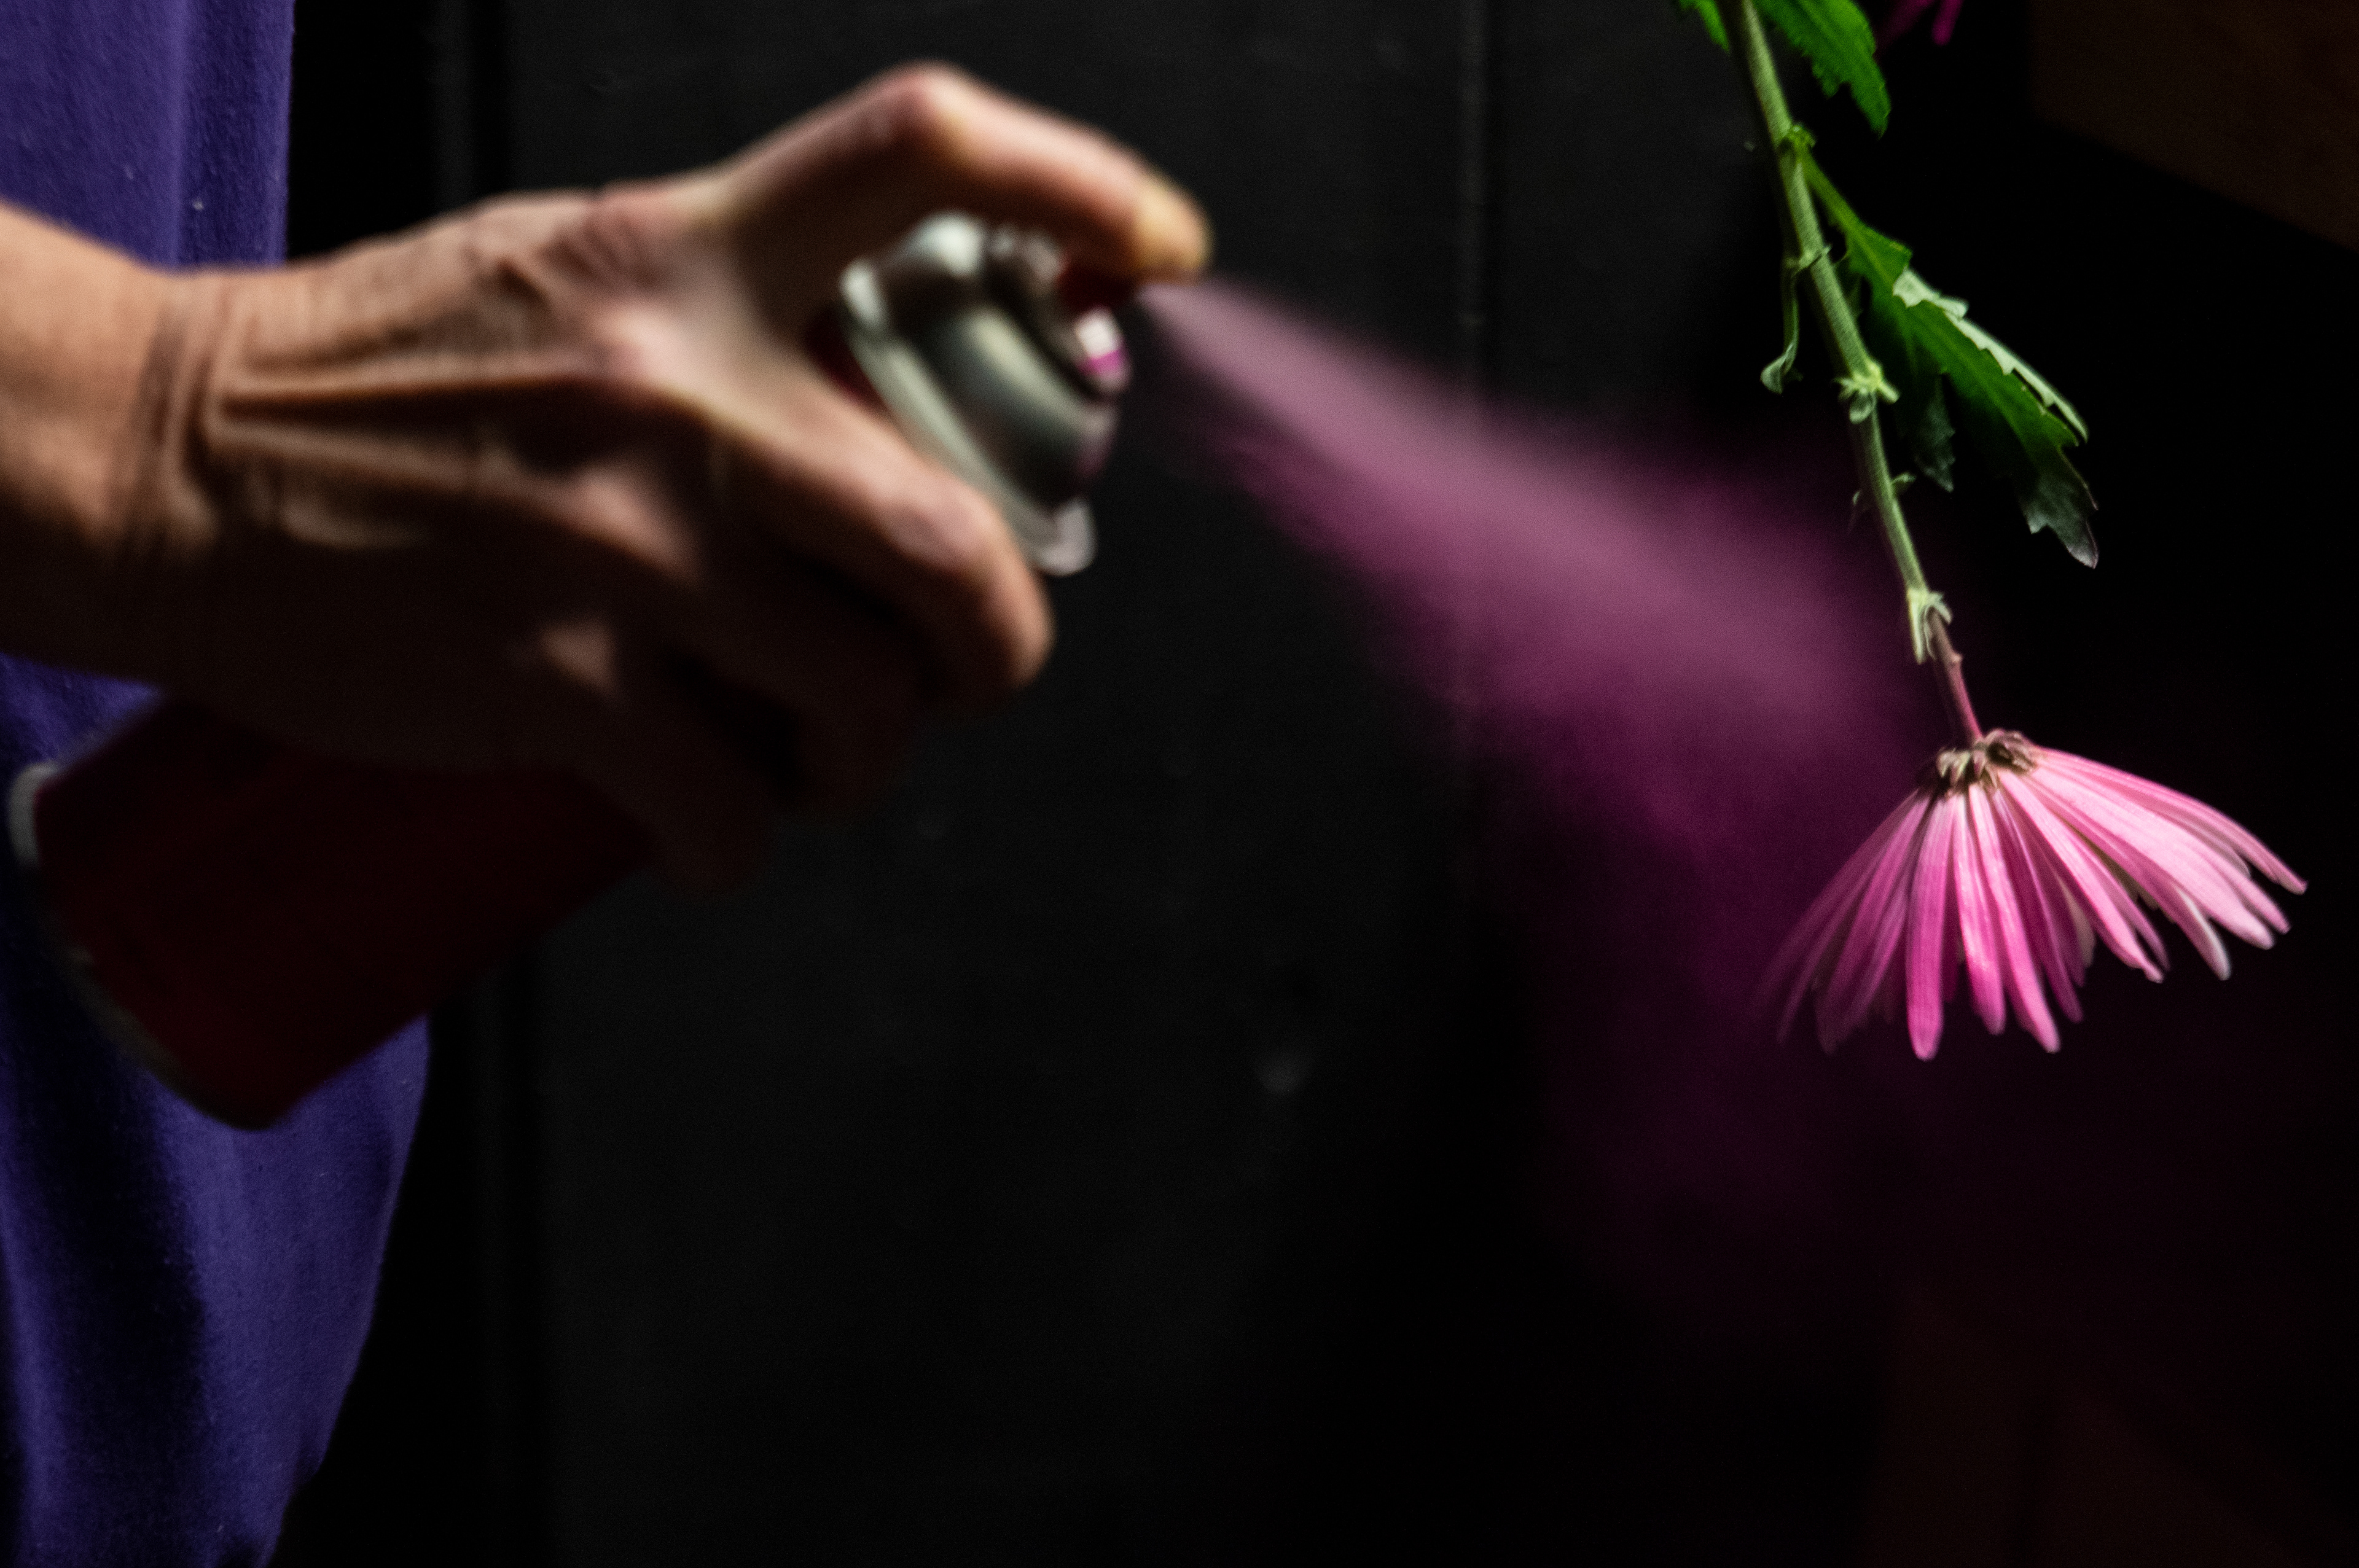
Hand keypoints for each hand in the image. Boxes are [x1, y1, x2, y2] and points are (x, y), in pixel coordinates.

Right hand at [0, 65, 1207, 887]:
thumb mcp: (571, 269)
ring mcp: (620, 543)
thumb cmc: (379, 372)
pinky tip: (713, 829)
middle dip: (1002, 643)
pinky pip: (733, 808)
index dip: (1080, 190)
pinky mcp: (553, 681)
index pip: (922, 155)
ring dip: (872, 753)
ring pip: (865, 696)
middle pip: (954, 539)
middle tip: (972, 668)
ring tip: (820, 748)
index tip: (1159, 253)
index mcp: (690, 254)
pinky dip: (748, 845)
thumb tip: (885, 394)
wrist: (168, 460)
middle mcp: (678, 389)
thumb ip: (727, 306)